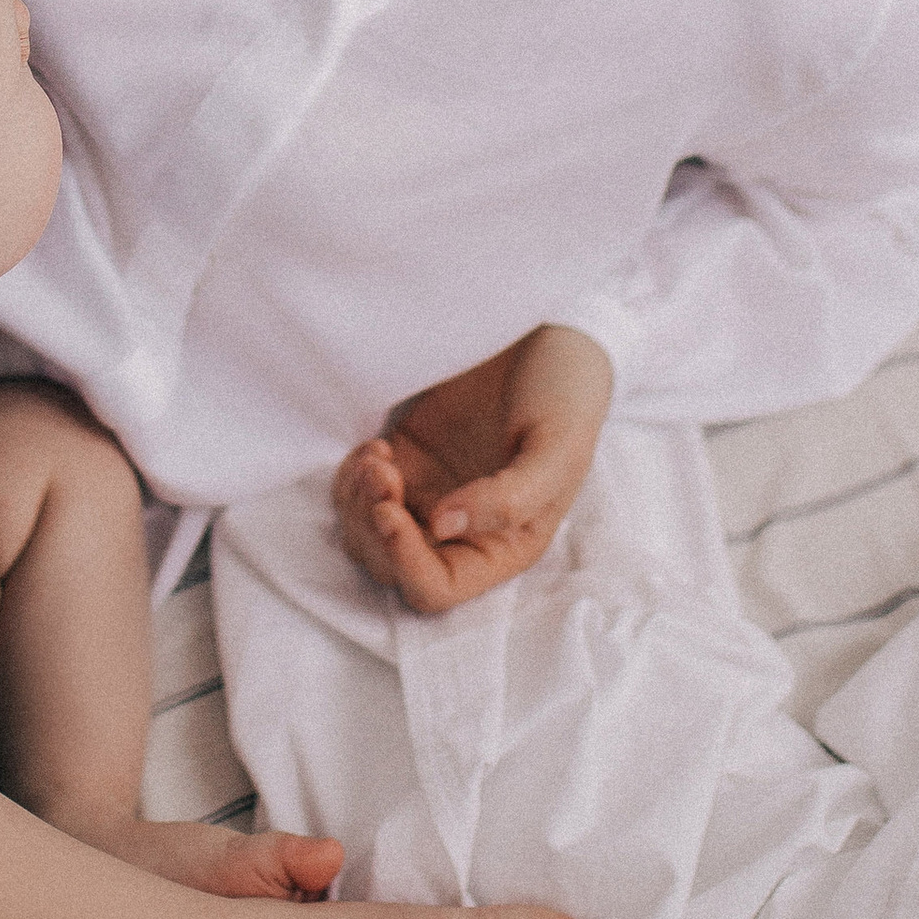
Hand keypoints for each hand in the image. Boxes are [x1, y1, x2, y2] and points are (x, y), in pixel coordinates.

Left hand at [333, 323, 613, 616]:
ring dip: (356, 504)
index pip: (438, 587)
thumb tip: (441, 526)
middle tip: (383, 472)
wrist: (550, 331)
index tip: (390, 511)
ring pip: (365, 533)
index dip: (405, 562)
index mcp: (504, 544)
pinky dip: (351, 478)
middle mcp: (461, 531)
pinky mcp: (406, 459)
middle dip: (373, 529)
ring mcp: (428, 494)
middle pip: (389, 565)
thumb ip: (508, 498)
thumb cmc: (566, 394)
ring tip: (376, 458)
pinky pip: (357, 492)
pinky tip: (374, 448)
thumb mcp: (557, 449)